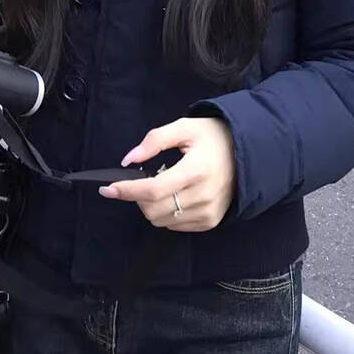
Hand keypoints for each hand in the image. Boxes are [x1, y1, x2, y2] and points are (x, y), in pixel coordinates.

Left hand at [98, 117, 236, 231]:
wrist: (246, 152)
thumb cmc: (212, 137)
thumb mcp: (184, 128)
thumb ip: (154, 140)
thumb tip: (128, 159)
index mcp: (196, 170)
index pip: (154, 189)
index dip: (127, 190)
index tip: (107, 189)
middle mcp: (203, 195)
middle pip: (154, 210)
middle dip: (138, 197)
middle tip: (143, 179)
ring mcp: (208, 211)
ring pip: (161, 220)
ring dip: (151, 205)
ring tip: (163, 185)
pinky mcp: (210, 221)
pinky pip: (175, 225)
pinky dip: (166, 212)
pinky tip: (175, 195)